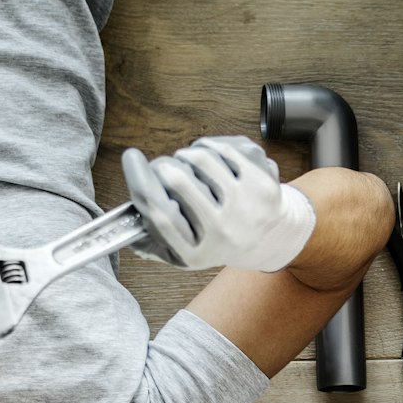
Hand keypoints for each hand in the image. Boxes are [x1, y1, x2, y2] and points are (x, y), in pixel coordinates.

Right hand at [121, 136, 315, 271]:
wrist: (274, 239)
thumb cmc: (222, 242)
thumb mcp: (188, 257)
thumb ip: (156, 247)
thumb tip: (129, 235)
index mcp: (198, 252)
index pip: (160, 214)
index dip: (140, 179)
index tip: (132, 158)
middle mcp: (222, 232)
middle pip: (178, 182)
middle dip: (165, 165)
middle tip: (165, 166)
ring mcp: (245, 207)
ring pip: (202, 160)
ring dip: (188, 154)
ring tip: (186, 158)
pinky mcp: (261, 185)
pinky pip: (226, 151)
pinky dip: (210, 145)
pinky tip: (206, 150)